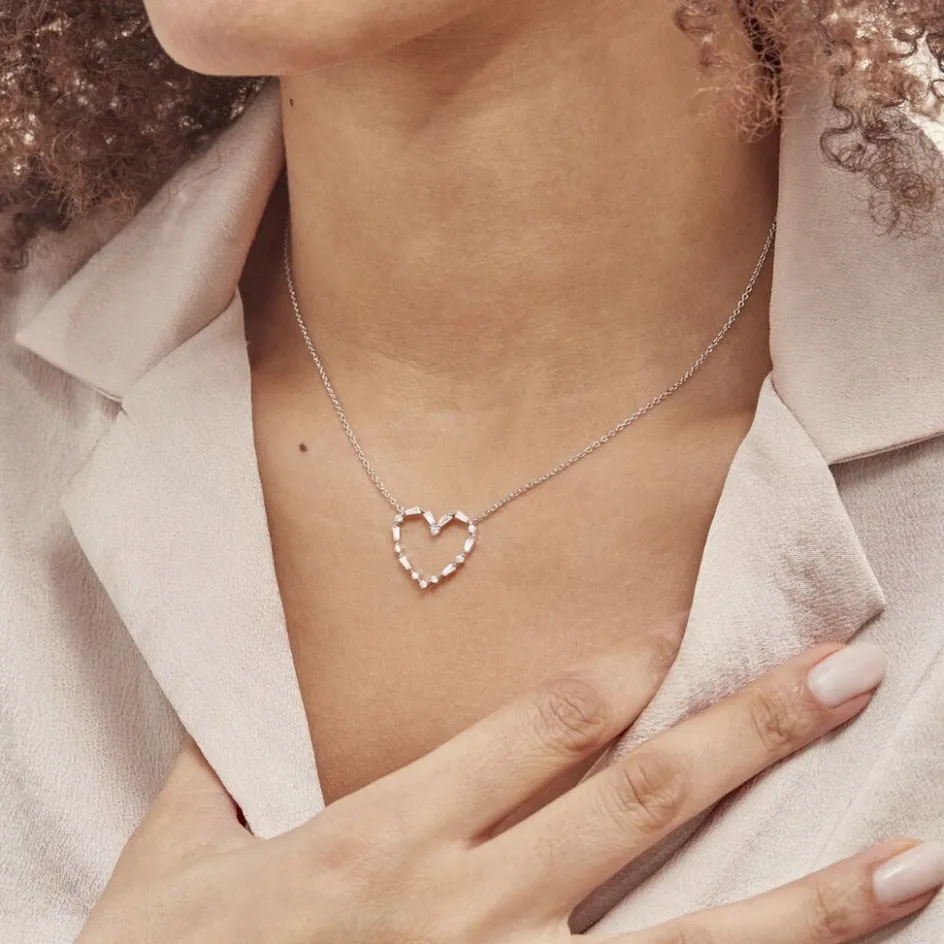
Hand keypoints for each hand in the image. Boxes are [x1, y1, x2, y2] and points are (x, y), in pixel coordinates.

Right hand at [77, 623, 940, 943]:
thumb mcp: (166, 875)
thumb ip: (209, 783)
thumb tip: (220, 726)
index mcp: (383, 835)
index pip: (538, 724)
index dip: (623, 670)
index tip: (685, 635)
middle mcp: (465, 907)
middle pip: (638, 801)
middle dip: (751, 732)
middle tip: (850, 672)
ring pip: (689, 943)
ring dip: (809, 897)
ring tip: (912, 857)